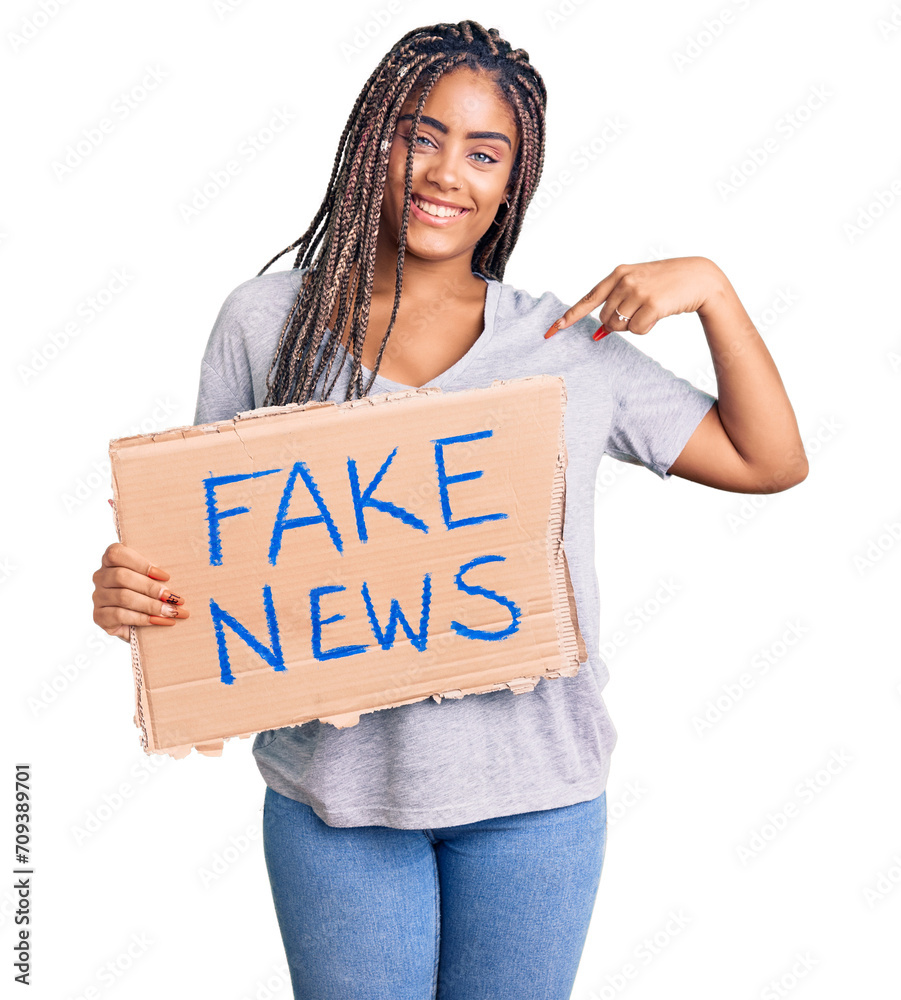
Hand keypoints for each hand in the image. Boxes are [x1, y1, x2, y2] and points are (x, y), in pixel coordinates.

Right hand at [92, 543, 188, 641]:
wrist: (140, 623)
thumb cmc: (149, 594)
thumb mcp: (152, 579)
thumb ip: (156, 574)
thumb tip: (179, 576)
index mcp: (111, 560)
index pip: (117, 554)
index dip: (142, 564)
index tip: (166, 576)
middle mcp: (100, 576)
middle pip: (122, 577)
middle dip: (151, 588)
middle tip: (173, 598)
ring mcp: (98, 597)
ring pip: (123, 597)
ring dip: (151, 605)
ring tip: (171, 611)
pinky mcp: (99, 616)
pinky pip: (119, 615)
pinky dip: (142, 618)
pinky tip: (158, 620)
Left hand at [543, 256, 724, 338]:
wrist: (699, 277)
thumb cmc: (666, 284)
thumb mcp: (639, 284)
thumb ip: (617, 303)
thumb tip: (599, 333)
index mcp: (617, 274)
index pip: (587, 299)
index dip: (569, 317)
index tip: (552, 331)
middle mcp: (624, 280)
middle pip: (604, 319)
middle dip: (618, 323)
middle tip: (640, 311)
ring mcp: (637, 291)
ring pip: (619, 327)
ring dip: (633, 326)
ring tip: (651, 310)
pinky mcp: (651, 304)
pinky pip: (636, 330)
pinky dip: (646, 329)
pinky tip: (659, 314)